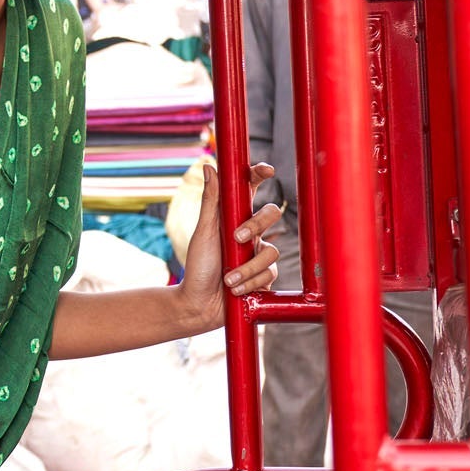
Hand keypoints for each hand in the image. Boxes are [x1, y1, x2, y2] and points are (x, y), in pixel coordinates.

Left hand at [175, 159, 280, 334]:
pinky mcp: (265, 276)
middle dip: (256, 225)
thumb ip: (210, 201)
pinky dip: (251, 282)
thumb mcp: (203, 232)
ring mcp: (259, 254)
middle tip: (237, 238)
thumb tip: (209, 166)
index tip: (266, 170)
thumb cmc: (198, 266)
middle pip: (271, 214)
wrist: (199, 304)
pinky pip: (270, 273)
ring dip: (247, 267)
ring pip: (271, 250)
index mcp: (234, 216)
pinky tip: (236, 290)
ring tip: (228, 280)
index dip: (260, 175)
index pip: (251, 189)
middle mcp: (251, 232)